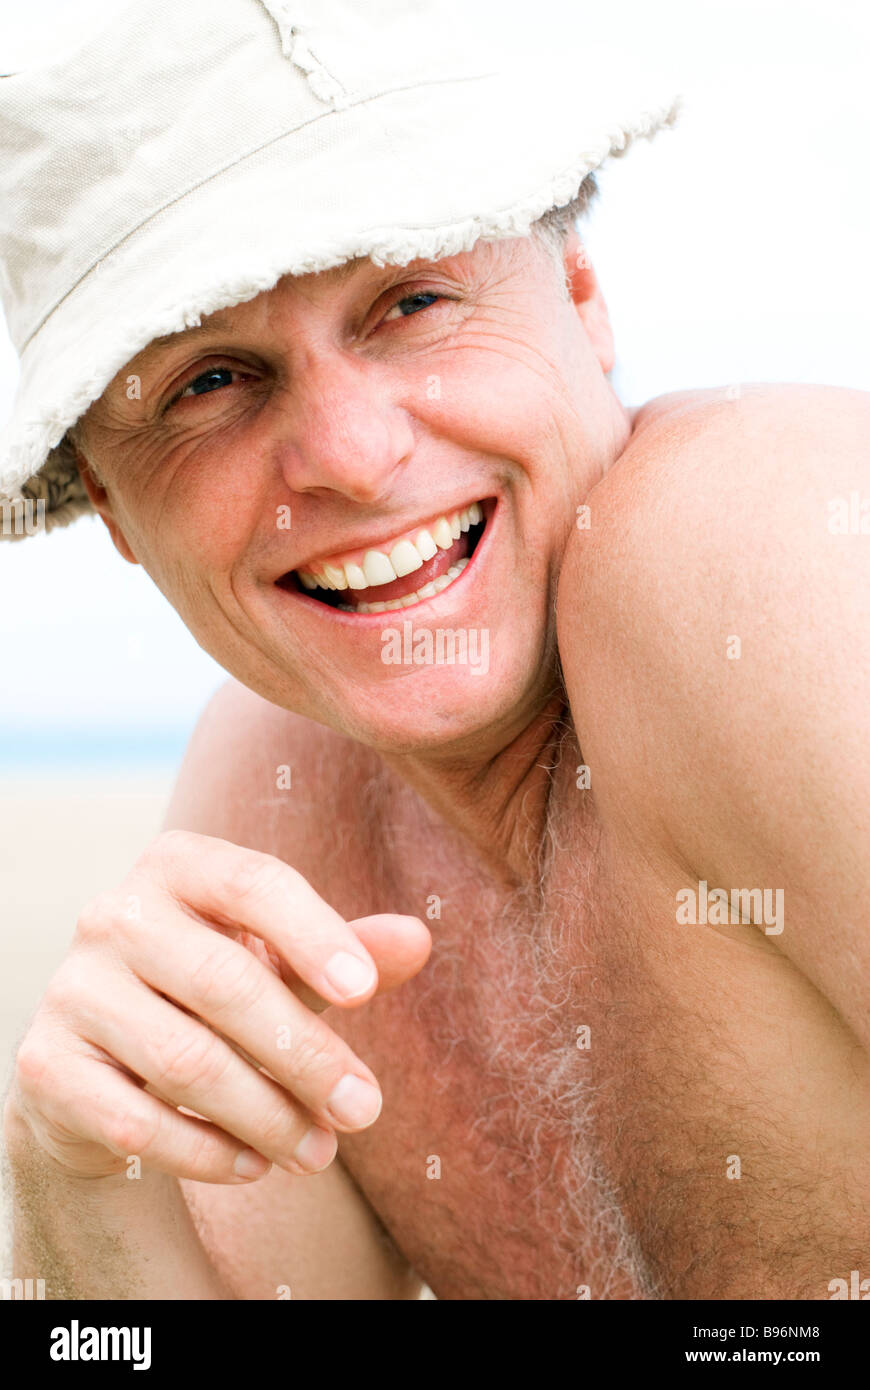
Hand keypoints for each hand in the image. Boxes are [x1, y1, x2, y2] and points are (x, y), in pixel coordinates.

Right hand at [6, 830, 429, 1183]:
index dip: (313, 933)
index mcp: (178, 866)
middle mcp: (115, 914)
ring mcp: (72, 987)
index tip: (366, 992)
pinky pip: (137, 1120)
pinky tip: (254, 1165)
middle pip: (224, 982)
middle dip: (306, 1055)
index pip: (252, 882)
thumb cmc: (214, 993)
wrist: (102, 1059)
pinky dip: (206, 1152)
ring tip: (320, 1153)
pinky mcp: (46, 1064)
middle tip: (365, 1111)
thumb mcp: (283, 963)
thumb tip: (418, 939)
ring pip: (185, 1060)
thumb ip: (350, 953)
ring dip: (267, 1116)